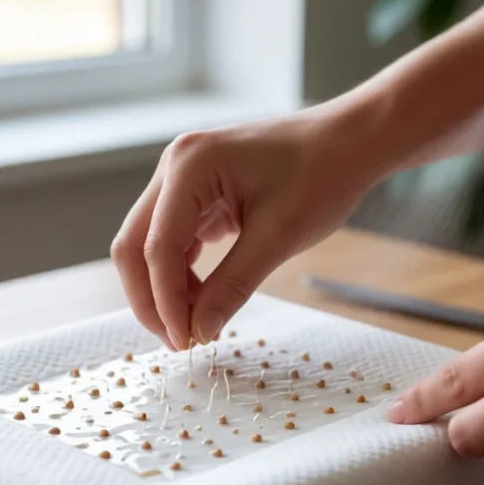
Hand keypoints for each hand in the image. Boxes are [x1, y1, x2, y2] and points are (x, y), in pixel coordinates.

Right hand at [111, 100, 383, 349]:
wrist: (349, 142)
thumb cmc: (322, 175)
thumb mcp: (278, 237)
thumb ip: (232, 286)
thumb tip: (199, 331)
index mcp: (189, 167)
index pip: (157, 247)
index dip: (166, 301)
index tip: (185, 342)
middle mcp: (175, 167)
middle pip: (134, 245)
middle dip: (151, 298)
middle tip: (177, 341)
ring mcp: (182, 178)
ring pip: (149, 245)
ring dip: (164, 288)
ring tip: (194, 325)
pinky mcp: (196, 193)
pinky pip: (173, 239)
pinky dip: (181, 273)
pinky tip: (201, 299)